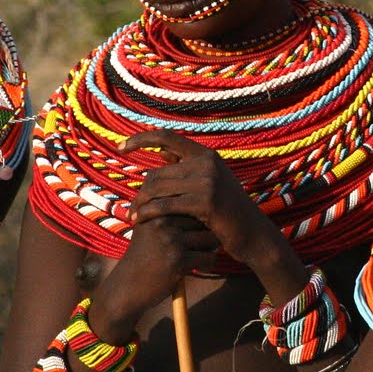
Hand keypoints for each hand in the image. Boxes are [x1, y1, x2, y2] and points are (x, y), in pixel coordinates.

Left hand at [122, 129, 284, 269]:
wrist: (252, 235)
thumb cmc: (227, 213)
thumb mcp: (210, 184)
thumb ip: (187, 168)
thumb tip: (160, 152)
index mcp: (206, 155)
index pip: (167, 137)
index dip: (141, 139)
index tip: (119, 148)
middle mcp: (207, 162)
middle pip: (157, 172)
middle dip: (140, 193)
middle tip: (130, 209)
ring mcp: (208, 181)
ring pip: (158, 188)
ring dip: (141, 205)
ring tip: (132, 218)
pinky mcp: (205, 201)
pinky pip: (165, 205)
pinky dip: (149, 213)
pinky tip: (140, 221)